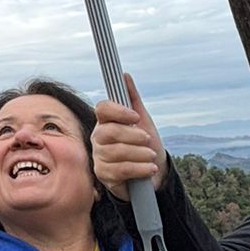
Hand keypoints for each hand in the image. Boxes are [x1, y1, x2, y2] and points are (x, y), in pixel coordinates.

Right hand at [92, 73, 166, 198]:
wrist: (151, 171)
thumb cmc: (144, 144)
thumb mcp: (143, 121)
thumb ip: (133, 99)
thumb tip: (125, 76)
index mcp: (106, 121)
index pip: (102, 109)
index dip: (118, 111)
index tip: (136, 116)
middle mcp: (98, 137)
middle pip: (109, 132)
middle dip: (132, 136)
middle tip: (147, 139)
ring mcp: (99, 156)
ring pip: (116, 152)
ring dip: (139, 154)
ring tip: (151, 156)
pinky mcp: (103, 175)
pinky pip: (120, 170)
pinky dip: (139, 169)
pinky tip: (149, 168)